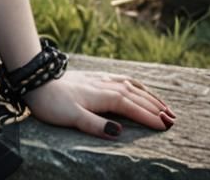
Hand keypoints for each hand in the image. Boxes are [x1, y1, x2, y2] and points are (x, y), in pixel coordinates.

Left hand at [22, 69, 176, 138]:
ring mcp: (100, 79)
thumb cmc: (51, 102)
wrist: (35, 81)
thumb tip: (118, 132)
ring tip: (165, 106)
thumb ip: (95, 125)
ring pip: (131, 85)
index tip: (166, 126)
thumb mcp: (71, 117)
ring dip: (149, 96)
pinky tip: (138, 88)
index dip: (149, 116)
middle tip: (173, 120)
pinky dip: (136, 85)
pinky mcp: (94, 77)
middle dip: (155, 107)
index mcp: (102, 95)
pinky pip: (121, 79)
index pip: (132, 106)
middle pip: (136, 95)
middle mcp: (104, 84)